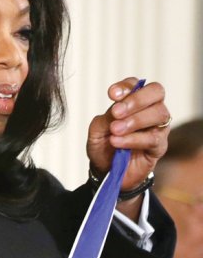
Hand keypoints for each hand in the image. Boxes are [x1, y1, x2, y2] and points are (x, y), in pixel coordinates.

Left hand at [86, 78, 170, 219]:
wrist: (106, 172)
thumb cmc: (104, 148)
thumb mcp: (97, 131)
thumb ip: (106, 118)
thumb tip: (117, 110)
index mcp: (134, 101)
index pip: (137, 85)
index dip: (127, 86)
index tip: (112, 94)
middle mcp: (150, 109)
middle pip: (156, 92)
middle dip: (136, 100)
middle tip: (116, 112)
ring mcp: (158, 127)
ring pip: (159, 113)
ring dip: (135, 120)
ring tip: (115, 130)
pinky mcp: (159, 146)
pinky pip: (153, 138)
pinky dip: (134, 139)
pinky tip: (118, 142)